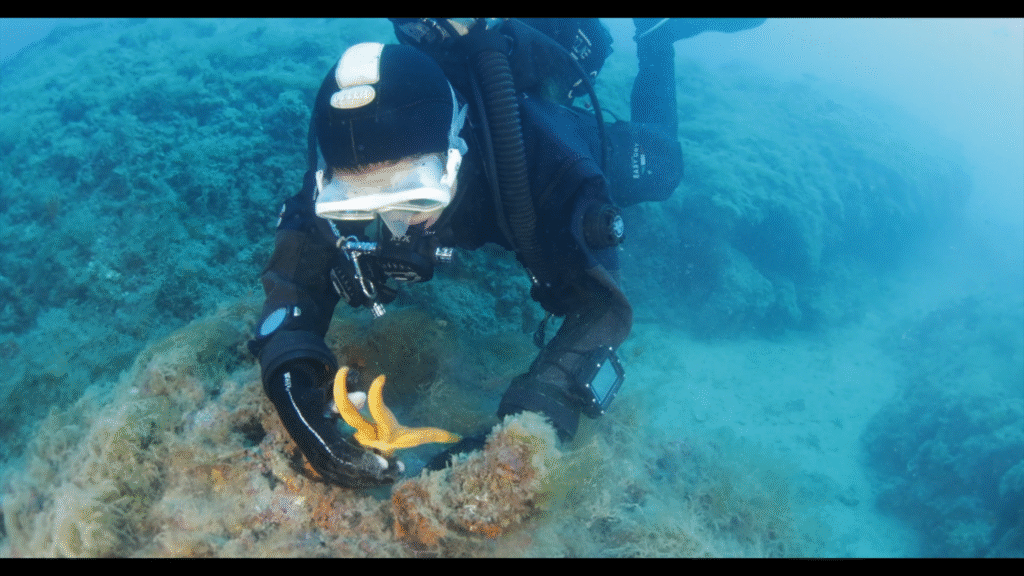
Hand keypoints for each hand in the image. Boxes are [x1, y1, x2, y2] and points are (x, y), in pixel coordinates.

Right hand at [264, 361, 402, 487]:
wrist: (294, 409)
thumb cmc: (315, 400)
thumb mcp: (327, 395)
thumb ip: (344, 399)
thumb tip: (363, 398)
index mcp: (317, 435)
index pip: (342, 455)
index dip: (362, 462)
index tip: (385, 464)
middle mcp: (315, 453)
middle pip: (347, 472)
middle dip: (372, 474)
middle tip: (398, 471)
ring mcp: (317, 462)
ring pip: (345, 479)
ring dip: (370, 479)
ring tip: (394, 475)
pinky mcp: (321, 467)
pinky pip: (342, 479)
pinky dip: (361, 480)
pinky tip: (380, 478)